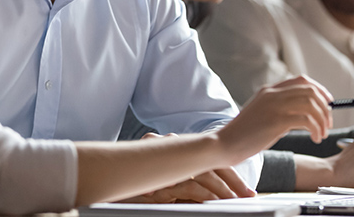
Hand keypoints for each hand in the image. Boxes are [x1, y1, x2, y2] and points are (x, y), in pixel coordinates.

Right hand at [117, 133, 254, 202]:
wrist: (104, 188)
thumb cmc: (134, 192)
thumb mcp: (164, 189)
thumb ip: (183, 187)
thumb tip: (208, 196)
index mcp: (174, 152)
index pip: (206, 158)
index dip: (227, 173)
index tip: (244, 191)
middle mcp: (170, 151)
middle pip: (210, 161)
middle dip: (232, 179)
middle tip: (249, 196)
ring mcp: (165, 162)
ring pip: (203, 172)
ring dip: (224, 189)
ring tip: (238, 201)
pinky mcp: (160, 177)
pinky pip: (190, 183)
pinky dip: (207, 193)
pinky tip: (217, 202)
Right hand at [218, 75, 333, 164]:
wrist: (225, 143)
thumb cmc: (244, 134)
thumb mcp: (261, 114)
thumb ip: (279, 109)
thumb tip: (306, 113)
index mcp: (269, 90)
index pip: (301, 80)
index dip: (320, 90)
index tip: (327, 104)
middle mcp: (272, 94)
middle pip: (310, 90)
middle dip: (325, 107)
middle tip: (327, 124)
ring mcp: (274, 106)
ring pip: (311, 103)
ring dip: (322, 120)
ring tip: (321, 134)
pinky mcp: (276, 121)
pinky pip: (306, 120)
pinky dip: (316, 129)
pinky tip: (314, 139)